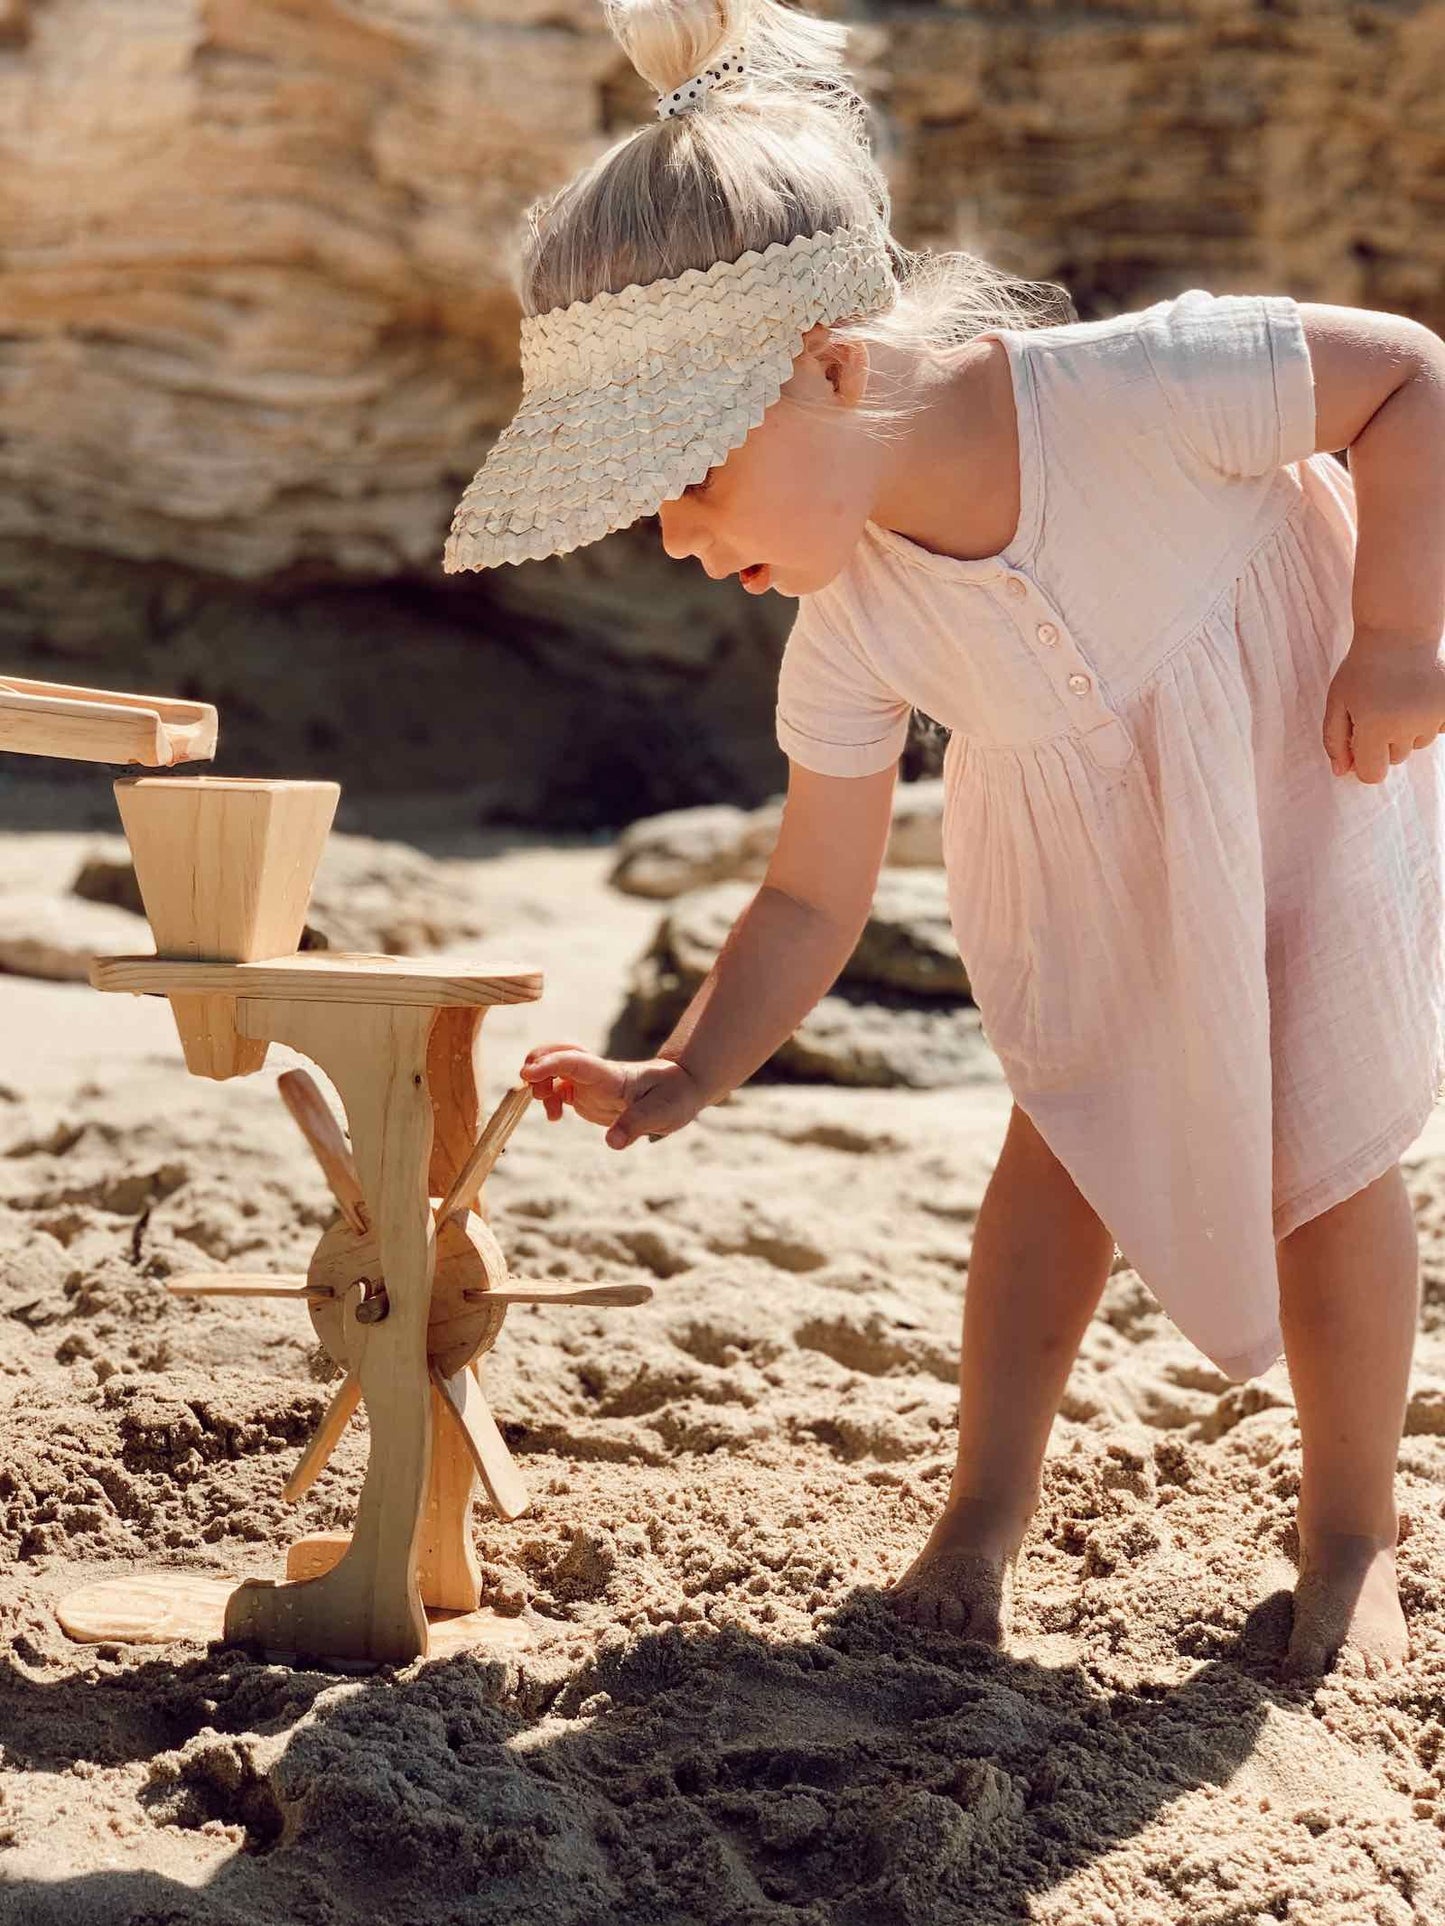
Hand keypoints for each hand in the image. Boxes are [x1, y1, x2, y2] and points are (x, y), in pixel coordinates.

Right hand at [519, 1044, 706, 1149]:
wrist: (681, 1089)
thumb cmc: (674, 1096)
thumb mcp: (662, 1113)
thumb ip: (636, 1125)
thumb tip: (612, 1142)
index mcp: (610, 1074)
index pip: (575, 1061)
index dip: (550, 1064)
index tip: (528, 1073)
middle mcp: (594, 1073)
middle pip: (556, 1053)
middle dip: (537, 1064)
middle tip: (535, 1091)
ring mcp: (588, 1082)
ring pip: (552, 1070)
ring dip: (539, 1084)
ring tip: (551, 1113)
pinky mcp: (585, 1094)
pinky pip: (556, 1088)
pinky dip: (546, 1098)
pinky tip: (555, 1116)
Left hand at [1322, 632, 1444, 781]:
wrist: (1400, 630)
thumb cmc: (1362, 667)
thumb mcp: (1337, 701)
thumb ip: (1335, 740)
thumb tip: (1342, 772)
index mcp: (1374, 728)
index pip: (1372, 774)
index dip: (1363, 763)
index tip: (1360, 746)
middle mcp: (1407, 727)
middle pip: (1394, 758)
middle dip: (1383, 742)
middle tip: (1378, 708)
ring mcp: (1432, 717)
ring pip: (1416, 744)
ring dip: (1406, 729)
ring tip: (1398, 698)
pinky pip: (1438, 730)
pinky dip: (1428, 720)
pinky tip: (1417, 698)